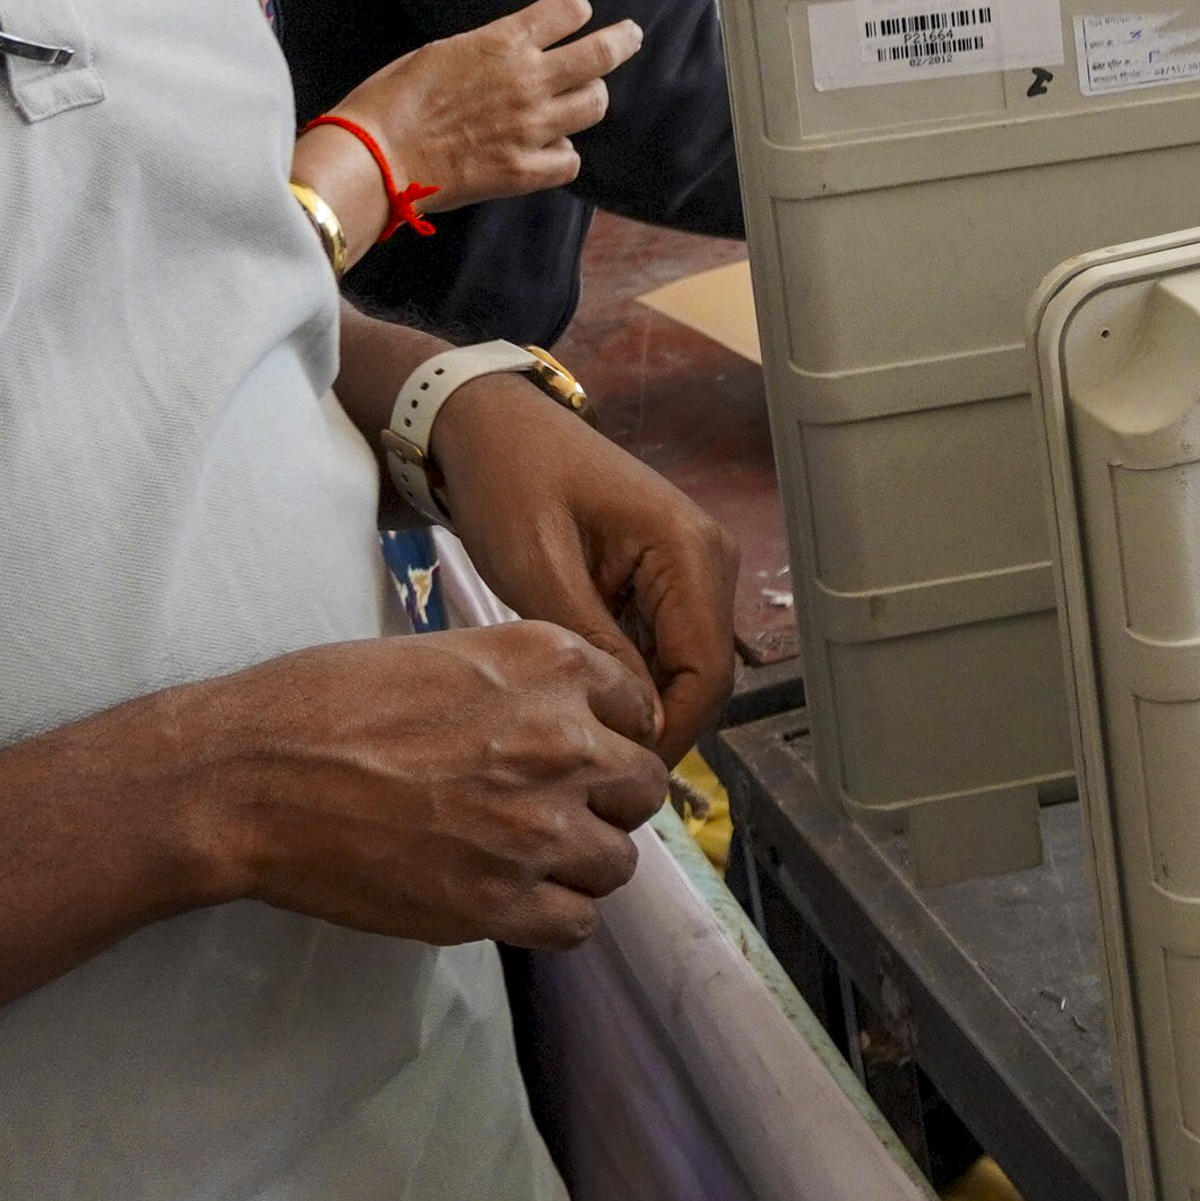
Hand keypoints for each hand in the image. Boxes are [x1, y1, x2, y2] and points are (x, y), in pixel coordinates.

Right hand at [171, 625, 666, 950]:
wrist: (250, 777)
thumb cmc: (324, 704)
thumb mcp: (444, 652)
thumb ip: (522, 681)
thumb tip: (564, 713)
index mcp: (551, 664)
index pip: (640, 708)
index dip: (611, 734)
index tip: (582, 752)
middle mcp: (562, 741)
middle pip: (640, 788)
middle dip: (604, 800)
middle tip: (553, 809)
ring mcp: (537, 826)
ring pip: (618, 862)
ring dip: (581, 863)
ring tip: (526, 858)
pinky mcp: (499, 901)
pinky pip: (578, 924)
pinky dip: (554, 917)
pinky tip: (514, 900)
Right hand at [312, 0, 640, 230]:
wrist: (375, 157)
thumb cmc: (392, 98)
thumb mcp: (441, 51)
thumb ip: (488, 49)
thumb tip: (511, 50)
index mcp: (502, 43)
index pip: (569, 9)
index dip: (576, 9)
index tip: (577, 13)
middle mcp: (528, 81)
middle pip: (601, 54)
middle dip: (622, 40)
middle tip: (630, 36)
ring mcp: (531, 127)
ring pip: (595, 104)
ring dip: (590, 98)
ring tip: (581, 99)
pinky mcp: (525, 171)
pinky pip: (571, 159)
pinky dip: (563, 153)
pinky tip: (549, 149)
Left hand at [428, 372, 740, 754]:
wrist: (491, 426)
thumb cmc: (508, 482)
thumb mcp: (537, 568)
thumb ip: (594, 646)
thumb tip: (640, 723)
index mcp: (688, 550)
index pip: (707, 671)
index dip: (671, 732)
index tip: (616, 773)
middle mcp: (708, 558)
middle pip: (705, 674)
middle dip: (659, 726)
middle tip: (592, 770)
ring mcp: (692, 565)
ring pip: (687, 666)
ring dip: (645, 705)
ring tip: (584, 740)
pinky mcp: (667, 574)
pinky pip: (666, 644)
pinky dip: (634, 677)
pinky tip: (587, 699)